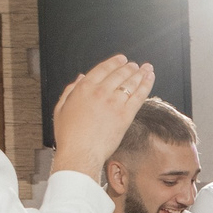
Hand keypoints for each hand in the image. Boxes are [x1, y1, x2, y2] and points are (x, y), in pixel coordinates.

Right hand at [49, 55, 155, 181]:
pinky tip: (150, 78)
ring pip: (131, 83)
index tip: (121, 59)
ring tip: (146, 68)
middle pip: (119, 74)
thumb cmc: (69, 135)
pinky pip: (139, 95)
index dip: (115, 62)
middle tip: (135, 65)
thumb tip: (81, 78)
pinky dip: (146, 84)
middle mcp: (100, 92)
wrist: (80, 152)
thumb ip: (70, 90)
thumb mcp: (61, 108)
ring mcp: (114, 102)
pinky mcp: (125, 115)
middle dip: (129, 67)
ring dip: (140, 73)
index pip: (103, 69)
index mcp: (84, 88)